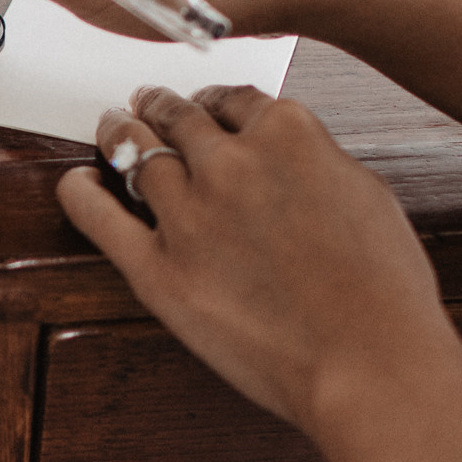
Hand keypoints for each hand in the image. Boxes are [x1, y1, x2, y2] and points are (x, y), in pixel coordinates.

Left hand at [58, 84, 461, 439]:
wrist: (370, 362)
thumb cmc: (384, 292)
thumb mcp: (366, 193)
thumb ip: (316, 160)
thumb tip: (288, 156)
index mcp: (288, 134)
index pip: (235, 99)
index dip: (215, 101)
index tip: (206, 106)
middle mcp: (231, 162)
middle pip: (179, 117)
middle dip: (161, 106)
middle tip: (147, 104)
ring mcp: (188, 215)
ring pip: (136, 151)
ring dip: (120, 133)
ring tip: (111, 128)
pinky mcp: (157, 269)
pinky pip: (99, 216)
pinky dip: (80, 192)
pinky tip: (78, 181)